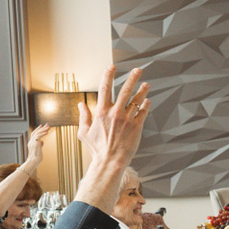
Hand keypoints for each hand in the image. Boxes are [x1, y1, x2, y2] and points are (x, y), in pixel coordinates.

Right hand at [23, 124, 51, 166]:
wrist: (33, 162)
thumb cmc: (36, 158)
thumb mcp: (39, 150)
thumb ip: (40, 145)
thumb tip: (42, 142)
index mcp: (31, 143)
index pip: (34, 134)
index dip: (38, 129)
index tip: (42, 126)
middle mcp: (31, 142)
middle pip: (35, 132)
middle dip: (42, 128)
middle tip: (47, 124)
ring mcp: (32, 143)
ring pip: (37, 133)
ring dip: (43, 130)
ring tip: (49, 128)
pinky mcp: (35, 144)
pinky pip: (38, 136)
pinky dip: (42, 133)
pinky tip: (47, 132)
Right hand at [74, 66, 149, 211]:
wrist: (110, 161)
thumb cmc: (96, 149)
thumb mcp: (84, 132)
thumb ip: (83, 117)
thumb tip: (81, 105)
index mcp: (101, 112)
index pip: (104, 88)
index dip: (108, 75)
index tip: (112, 67)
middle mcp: (115, 113)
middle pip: (125, 90)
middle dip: (132, 78)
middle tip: (138, 70)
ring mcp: (127, 119)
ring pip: (137, 100)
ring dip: (142, 91)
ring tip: (146, 84)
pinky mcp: (137, 127)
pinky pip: (143, 112)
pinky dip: (145, 105)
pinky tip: (147, 100)